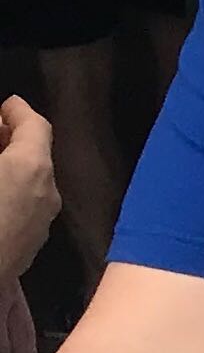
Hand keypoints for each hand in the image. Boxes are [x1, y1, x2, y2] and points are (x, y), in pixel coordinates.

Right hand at [0, 97, 52, 286]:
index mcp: (31, 167)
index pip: (35, 126)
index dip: (19, 112)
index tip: (6, 105)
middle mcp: (47, 193)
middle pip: (37, 154)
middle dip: (13, 140)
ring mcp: (42, 223)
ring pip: (33, 183)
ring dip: (12, 168)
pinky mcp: (30, 247)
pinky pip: (25, 207)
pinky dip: (12, 193)